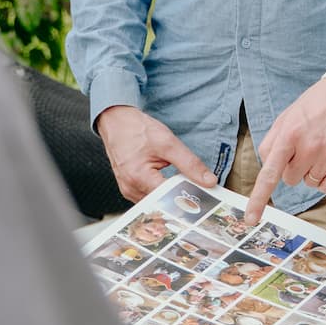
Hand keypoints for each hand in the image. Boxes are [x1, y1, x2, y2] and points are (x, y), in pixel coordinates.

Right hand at [96, 105, 216, 200]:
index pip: (170, 197)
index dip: (189, 196)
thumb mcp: (168, 143)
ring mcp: (128, 190)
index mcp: (139, 177)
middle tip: (198, 192)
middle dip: (181, 198)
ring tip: (185, 186)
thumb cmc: (137, 130)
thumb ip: (190, 164)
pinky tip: (171, 185)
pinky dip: (161, 192)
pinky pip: (149, 196)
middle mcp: (131, 188)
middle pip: (163, 203)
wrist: (117, 121)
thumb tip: (208, 181)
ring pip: (156, 202)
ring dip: (171, 196)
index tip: (205, 195)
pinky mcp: (129, 188)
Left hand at [244, 75, 325, 223]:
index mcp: (289, 134)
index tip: (251, 218)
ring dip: (310, 172)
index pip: (269, 173)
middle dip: (292, 167)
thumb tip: (267, 164)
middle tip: (303, 148)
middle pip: (289, 179)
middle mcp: (308, 147)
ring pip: (308, 183)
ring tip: (319, 148)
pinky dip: (324, 180)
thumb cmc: (316, 104)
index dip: (258, 198)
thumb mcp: (287, 116)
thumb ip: (272, 141)